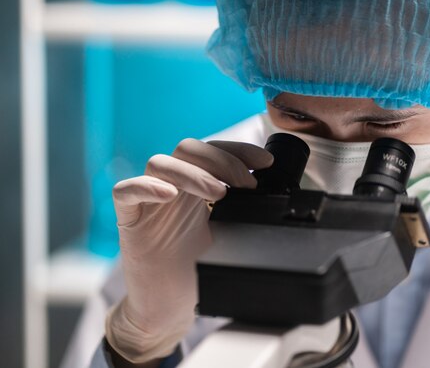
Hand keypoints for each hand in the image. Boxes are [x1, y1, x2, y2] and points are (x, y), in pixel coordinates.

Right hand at [105, 139, 272, 363]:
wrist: (170, 309)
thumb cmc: (197, 270)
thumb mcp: (228, 234)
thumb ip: (243, 212)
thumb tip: (275, 198)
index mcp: (196, 186)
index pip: (213, 151)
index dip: (238, 150)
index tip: (266, 162)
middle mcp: (173, 188)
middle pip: (188, 149)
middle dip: (221, 160)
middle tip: (246, 184)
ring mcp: (148, 202)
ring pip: (159, 163)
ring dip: (193, 172)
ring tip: (219, 193)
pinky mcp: (129, 221)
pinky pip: (125, 191)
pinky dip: (146, 186)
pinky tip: (168, 195)